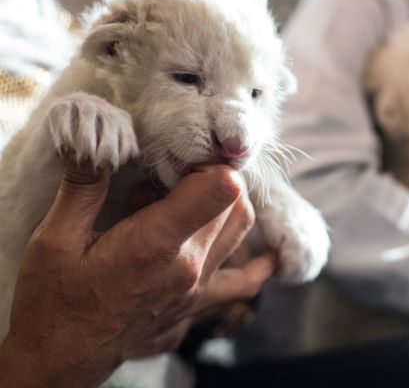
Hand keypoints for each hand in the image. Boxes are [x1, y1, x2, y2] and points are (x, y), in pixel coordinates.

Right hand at [0, 152, 275, 387]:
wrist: (62, 360)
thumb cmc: (54, 303)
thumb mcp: (57, 239)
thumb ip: (83, 185)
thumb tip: (92, 132)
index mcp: (156, 244)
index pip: (220, 187)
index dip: (209, 160)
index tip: (183, 151)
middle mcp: (190, 266)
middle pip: (234, 200)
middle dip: (212, 174)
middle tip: (175, 169)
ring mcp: (199, 288)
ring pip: (241, 227)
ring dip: (229, 201)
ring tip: (191, 193)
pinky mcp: (199, 303)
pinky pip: (245, 282)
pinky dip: (261, 264)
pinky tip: (270, 256)